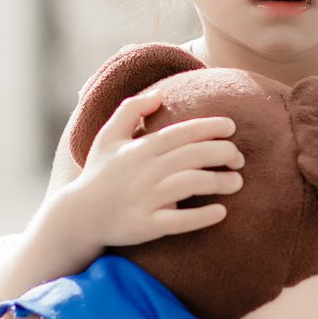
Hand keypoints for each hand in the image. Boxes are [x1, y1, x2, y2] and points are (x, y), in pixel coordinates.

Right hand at [72, 91, 243, 246]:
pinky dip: (203, 216)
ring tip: (237, 182)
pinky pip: (180, 220)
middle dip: (224, 153)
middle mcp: (146, 170)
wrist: (78, 215)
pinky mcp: (146, 225)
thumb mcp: (106, 137)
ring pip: (192, 184)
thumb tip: (159, 94)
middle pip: (195, 155)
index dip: (211, 127)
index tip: (231, 127)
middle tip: (239, 159)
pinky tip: (221, 212)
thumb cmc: (98, 174)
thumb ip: (130, 110)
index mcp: (141, 148)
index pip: (183, 132)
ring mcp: (146, 198)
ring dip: (220, 182)